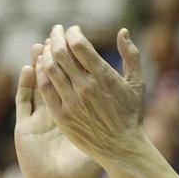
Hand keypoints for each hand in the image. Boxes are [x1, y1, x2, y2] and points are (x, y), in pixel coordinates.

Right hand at [14, 43, 102, 177]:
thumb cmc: (82, 172)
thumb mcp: (100, 144)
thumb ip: (112, 126)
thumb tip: (129, 108)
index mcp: (73, 116)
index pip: (73, 83)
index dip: (75, 64)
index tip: (80, 46)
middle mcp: (55, 114)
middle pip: (54, 79)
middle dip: (55, 57)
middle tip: (57, 35)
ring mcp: (38, 120)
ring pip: (37, 85)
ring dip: (38, 65)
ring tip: (41, 45)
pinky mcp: (24, 126)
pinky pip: (24, 100)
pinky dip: (25, 84)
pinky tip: (28, 68)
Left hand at [36, 24, 145, 164]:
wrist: (122, 147)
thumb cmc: (131, 114)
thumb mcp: (137, 83)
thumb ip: (131, 56)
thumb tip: (123, 31)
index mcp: (104, 77)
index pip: (80, 44)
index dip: (73, 33)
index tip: (73, 30)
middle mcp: (86, 87)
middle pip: (61, 53)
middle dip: (56, 36)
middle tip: (56, 31)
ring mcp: (72, 101)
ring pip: (50, 68)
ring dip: (47, 52)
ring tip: (49, 46)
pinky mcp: (61, 115)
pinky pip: (45, 88)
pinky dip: (41, 73)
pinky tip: (43, 65)